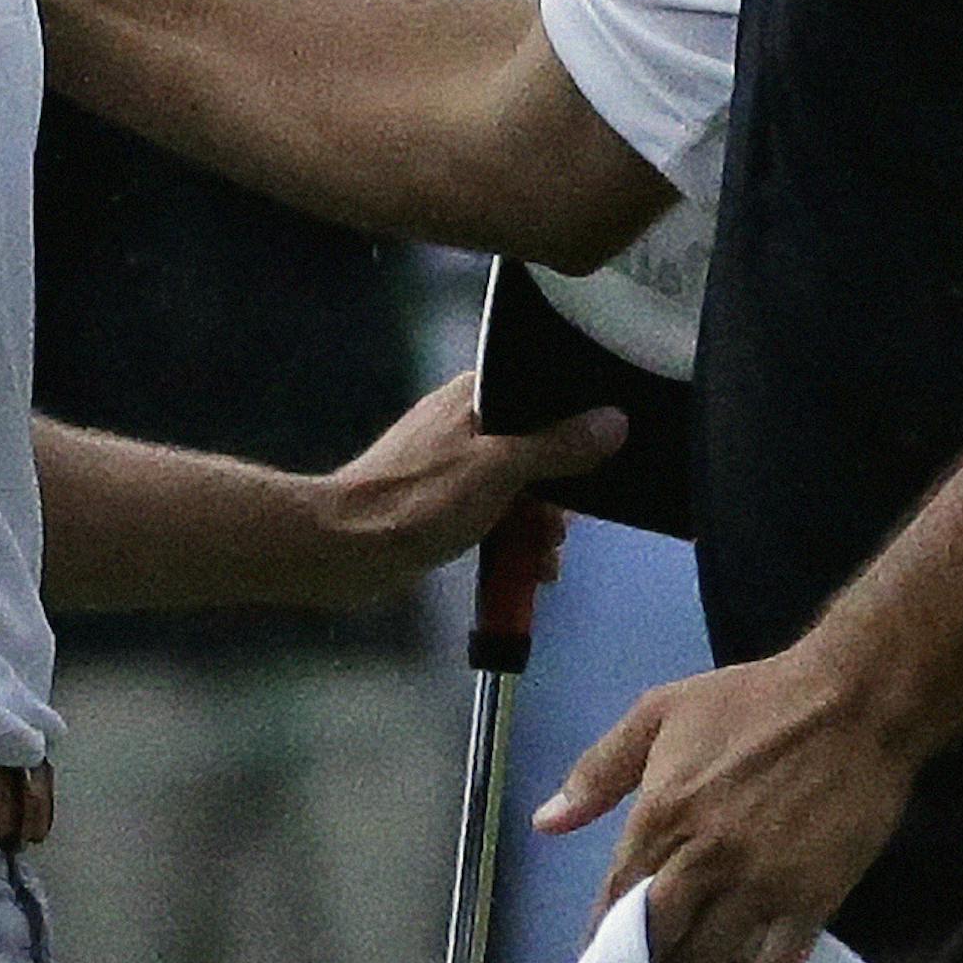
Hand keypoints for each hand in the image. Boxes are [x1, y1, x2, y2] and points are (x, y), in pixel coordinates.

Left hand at [311, 373, 624, 605]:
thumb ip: (559, 446)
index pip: (542, 393)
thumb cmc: (422, 498)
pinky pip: (493, 512)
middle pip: (535, 446)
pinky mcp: (440, 501)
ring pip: (516, 485)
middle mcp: (465, 421)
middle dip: (558, 492)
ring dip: (537, 522)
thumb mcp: (501, 469)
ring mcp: (450, 463)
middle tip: (564, 526)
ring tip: (544, 558)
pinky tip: (525, 569)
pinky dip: (511, 536)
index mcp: (476, 395)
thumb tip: (615, 421)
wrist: (347, 548)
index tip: (598, 462)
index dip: (575, 426)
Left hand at [534, 647, 915, 962]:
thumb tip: (545, 823)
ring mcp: (760, 884)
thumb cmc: (752, 701)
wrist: (848, 701)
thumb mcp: (659, 711)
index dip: (601, 939)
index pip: (617, 896)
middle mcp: (705, 858)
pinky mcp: (811, 901)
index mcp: (662, 812)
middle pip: (657, 942)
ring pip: (707, 962)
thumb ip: (599, 769)